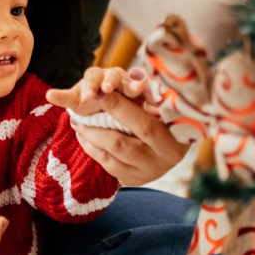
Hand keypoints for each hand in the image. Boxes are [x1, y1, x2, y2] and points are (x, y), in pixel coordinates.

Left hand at [49, 67, 187, 185]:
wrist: (173, 143)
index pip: (144, 125)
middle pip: (123, 143)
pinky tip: (83, 135)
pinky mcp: (135, 180)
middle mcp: (163, 160)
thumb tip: (135, 75)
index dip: (120, 108)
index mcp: (176, 139)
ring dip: (90, 136)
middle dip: (98, 124)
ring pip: (112, 155)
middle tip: (82, 107)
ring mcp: (149, 173)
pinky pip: (108, 165)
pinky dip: (92, 149)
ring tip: (77, 121)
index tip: (101, 91)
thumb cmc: (167, 112)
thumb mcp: (165, 102)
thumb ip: (151, 93)